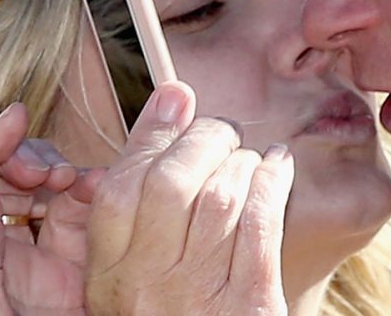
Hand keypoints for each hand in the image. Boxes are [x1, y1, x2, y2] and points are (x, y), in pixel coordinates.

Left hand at [0, 104, 101, 315]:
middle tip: (50, 171)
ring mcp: (40, 236)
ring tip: (75, 183)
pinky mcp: (77, 236)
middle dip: (24, 157)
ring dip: (60, 168)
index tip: (14, 122)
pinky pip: (80, 193)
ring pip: (41, 177)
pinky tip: (99, 191)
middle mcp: (0, 240)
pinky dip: (92, 183)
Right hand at [85, 81, 294, 315]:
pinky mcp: (250, 302)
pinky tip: (280, 165)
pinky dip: (273, 183)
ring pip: (220, 198)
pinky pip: (261, 225)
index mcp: (110, 275)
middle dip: (204, 140)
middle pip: (171, 183)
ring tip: (251, 155)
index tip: (176, 96)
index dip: (151, 131)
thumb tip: (171, 97)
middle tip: (222, 131)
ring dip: (242, 161)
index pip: (119, 187)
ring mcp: (199, 294)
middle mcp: (148, 284)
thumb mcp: (133, 273)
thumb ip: (139, 201)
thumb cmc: (172, 313)